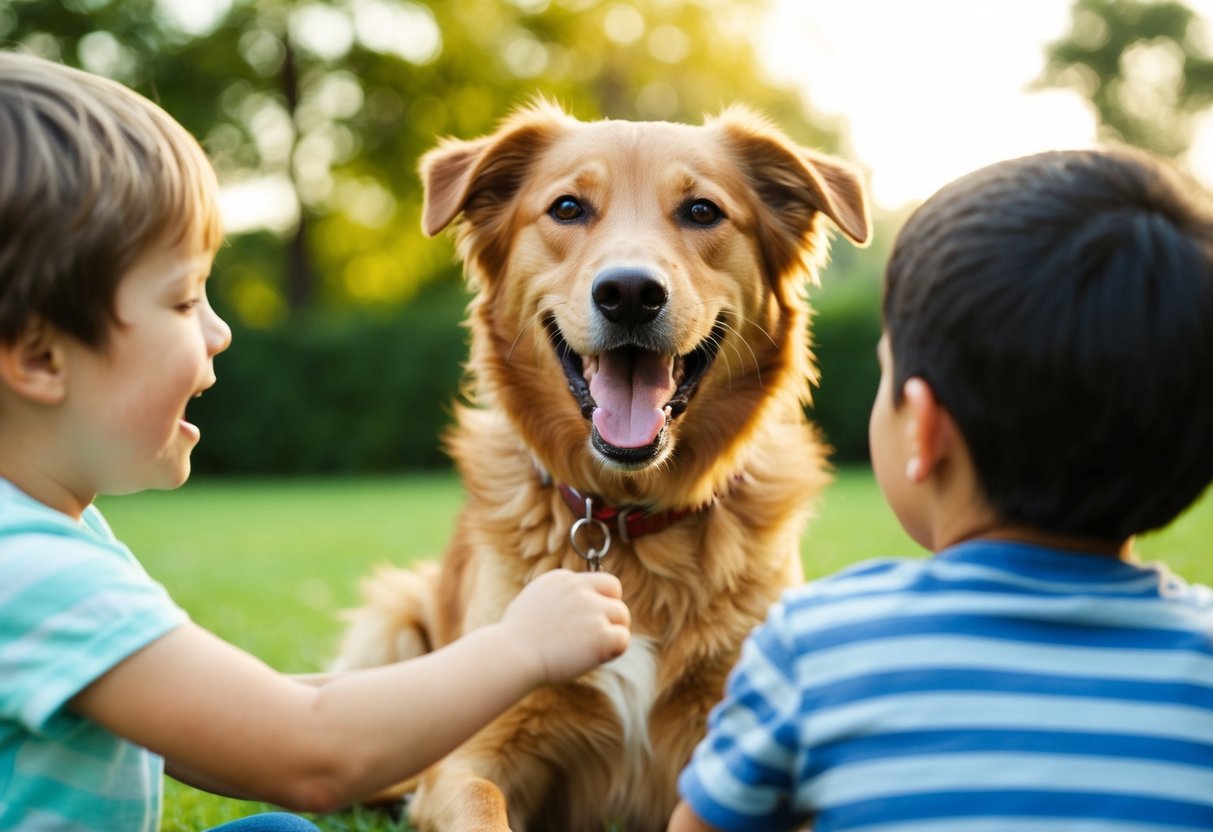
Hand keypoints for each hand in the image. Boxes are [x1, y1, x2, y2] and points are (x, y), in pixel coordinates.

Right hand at [499, 569, 630, 684]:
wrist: (512, 654)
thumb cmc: (515, 639)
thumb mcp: (533, 603)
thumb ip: (557, 598)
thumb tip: (573, 609)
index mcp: (563, 579)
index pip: (600, 582)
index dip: (600, 600)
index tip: (588, 619)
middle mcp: (580, 589)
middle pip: (615, 597)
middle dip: (609, 616)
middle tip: (592, 637)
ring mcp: (592, 610)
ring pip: (622, 617)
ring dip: (612, 633)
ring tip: (590, 650)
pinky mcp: (601, 634)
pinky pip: (623, 639)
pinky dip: (613, 651)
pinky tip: (594, 658)